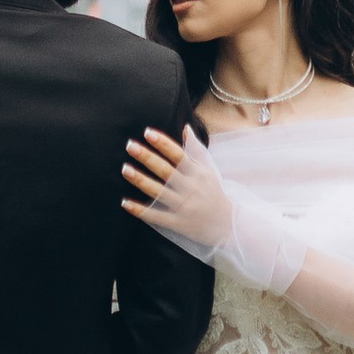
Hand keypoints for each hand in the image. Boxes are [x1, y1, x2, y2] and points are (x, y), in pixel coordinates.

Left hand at [122, 124, 231, 250]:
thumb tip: (186, 127)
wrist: (228, 225)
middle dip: (147, 158)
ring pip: (158, 192)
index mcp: (198, 174)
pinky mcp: (177, 223)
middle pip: (166, 171)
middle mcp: (191, 188)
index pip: (179, 155)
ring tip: (125, 169)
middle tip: (130, 145)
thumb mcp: (209, 170)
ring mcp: (183, 207)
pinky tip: (125, 202)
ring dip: (141, 180)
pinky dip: (140, 210)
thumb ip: (196, 150)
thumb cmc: (214, 193)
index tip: (147, 132)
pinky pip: (156, 216)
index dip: (163, 143)